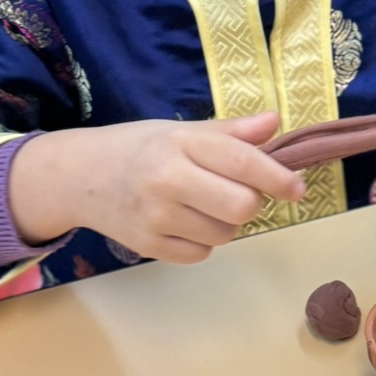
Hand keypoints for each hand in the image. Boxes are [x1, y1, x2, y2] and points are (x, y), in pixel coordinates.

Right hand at [9, 113, 305, 262]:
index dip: (278, 178)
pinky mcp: (148, 246)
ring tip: (199, 204)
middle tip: (235, 192)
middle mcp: (168, 180)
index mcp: (180, 144)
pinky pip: (201, 254)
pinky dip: (202, 242)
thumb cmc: (138, 148)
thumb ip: (229, 132)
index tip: (296, 189)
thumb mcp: (180, 131)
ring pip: (225, 234)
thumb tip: (275, 122)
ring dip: (225, 223)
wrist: (78, 176)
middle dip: (249, 203)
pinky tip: (183, 222)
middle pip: (242, 207)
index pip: (243, 162)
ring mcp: (156, 217)